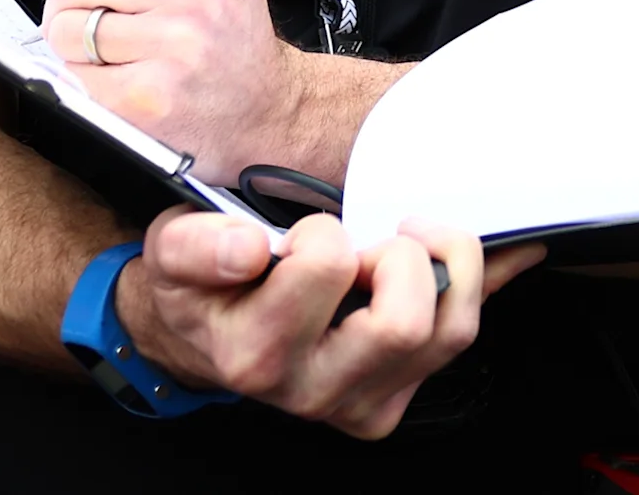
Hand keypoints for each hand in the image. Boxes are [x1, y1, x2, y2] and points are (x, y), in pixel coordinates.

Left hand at [42, 0, 303, 177]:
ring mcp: (177, 45)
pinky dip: (86, 79)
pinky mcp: (147, 96)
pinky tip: (123, 79)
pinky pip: (72, 73)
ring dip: (77, 43)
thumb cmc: (226, 34)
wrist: (265, 107)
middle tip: (110, 18)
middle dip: (77, 0)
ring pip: (65, 26)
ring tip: (118, 51)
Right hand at [120, 209, 543, 437]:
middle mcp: (310, 391)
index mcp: (256, 354)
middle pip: (404, 324)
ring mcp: (357, 404)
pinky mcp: (392, 401)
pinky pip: (458, 336)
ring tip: (402, 250)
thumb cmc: (202, 286)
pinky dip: (464, 287)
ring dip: (444, 270)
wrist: (206, 337)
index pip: (327, 269)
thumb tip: (246, 249)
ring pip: (449, 332)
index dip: (322, 234)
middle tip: (370, 245)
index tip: (303, 237)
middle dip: (400, 257)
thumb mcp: (174, 250)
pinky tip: (436, 262)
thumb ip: (197, 244)